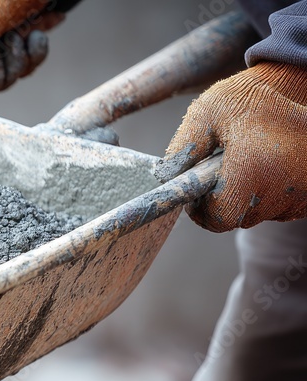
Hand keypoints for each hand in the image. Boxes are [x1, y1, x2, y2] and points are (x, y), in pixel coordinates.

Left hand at [155, 62, 306, 232]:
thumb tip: (166, 177)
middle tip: (223, 167)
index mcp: (252, 174)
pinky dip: (270, 190)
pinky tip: (268, 162)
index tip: (200, 187)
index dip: (201, 207)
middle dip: (224, 197)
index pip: (217, 218)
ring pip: (259, 210)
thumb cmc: (251, 97)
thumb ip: (184, 146)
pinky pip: (280, 204)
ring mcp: (300, 197)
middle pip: (238, 216)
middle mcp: (281, 192)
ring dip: (247, 193)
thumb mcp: (208, 112)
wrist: (301, 84)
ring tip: (249, 159)